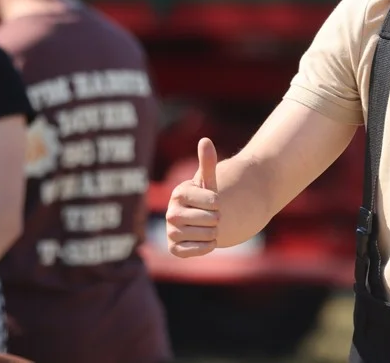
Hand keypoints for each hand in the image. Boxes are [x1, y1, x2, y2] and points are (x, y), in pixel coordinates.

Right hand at [166, 138, 220, 257]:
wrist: (199, 220)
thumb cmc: (204, 197)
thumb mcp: (207, 180)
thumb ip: (207, 162)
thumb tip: (205, 139)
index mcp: (179, 193)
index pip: (213, 201)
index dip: (218, 203)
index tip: (213, 201)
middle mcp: (171, 213)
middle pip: (210, 219)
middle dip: (216, 219)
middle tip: (211, 216)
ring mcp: (171, 231)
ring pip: (206, 235)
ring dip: (213, 232)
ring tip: (207, 227)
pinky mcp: (174, 248)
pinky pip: (198, 250)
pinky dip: (207, 246)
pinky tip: (204, 239)